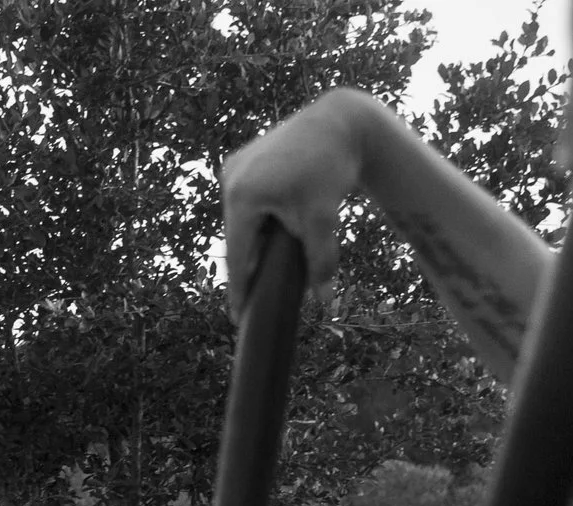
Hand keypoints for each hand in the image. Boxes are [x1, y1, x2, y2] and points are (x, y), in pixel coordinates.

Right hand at [221, 90, 366, 314]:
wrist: (341, 122)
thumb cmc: (331, 167)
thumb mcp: (324, 218)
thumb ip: (321, 261)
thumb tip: (325, 302)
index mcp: (242, 194)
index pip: (237, 253)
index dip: (239, 288)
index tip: (238, 316)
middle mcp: (230, 178)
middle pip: (237, 235)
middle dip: (249, 263)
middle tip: (257, 294)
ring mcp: (235, 165)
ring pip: (241, 218)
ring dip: (253, 240)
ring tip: (265, 263)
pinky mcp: (244, 158)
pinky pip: (246, 199)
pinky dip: (257, 218)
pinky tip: (270, 232)